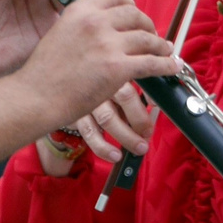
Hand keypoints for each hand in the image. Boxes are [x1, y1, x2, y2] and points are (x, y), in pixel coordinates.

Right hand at [17, 0, 177, 126]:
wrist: (36, 97)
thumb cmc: (45, 72)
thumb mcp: (60, 32)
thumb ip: (83, 25)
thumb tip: (107, 26)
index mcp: (80, 10)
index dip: (130, 3)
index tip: (135, 13)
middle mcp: (95, 22)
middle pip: (135, 15)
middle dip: (148, 25)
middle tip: (151, 36)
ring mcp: (108, 44)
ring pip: (147, 39)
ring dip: (160, 45)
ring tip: (165, 51)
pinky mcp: (118, 68)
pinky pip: (151, 63)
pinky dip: (166, 65)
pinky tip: (171, 66)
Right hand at [38, 83, 155, 175]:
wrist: (64, 89)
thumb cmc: (101, 88)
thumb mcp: (119, 81)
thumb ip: (138, 88)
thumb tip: (157, 102)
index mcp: (117, 67)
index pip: (139, 75)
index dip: (151, 91)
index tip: (158, 105)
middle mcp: (102, 79)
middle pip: (126, 96)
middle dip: (141, 119)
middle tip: (149, 134)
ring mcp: (87, 97)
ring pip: (108, 118)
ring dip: (127, 137)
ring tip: (140, 148)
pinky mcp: (76, 114)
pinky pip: (90, 133)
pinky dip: (104, 147)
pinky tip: (115, 155)